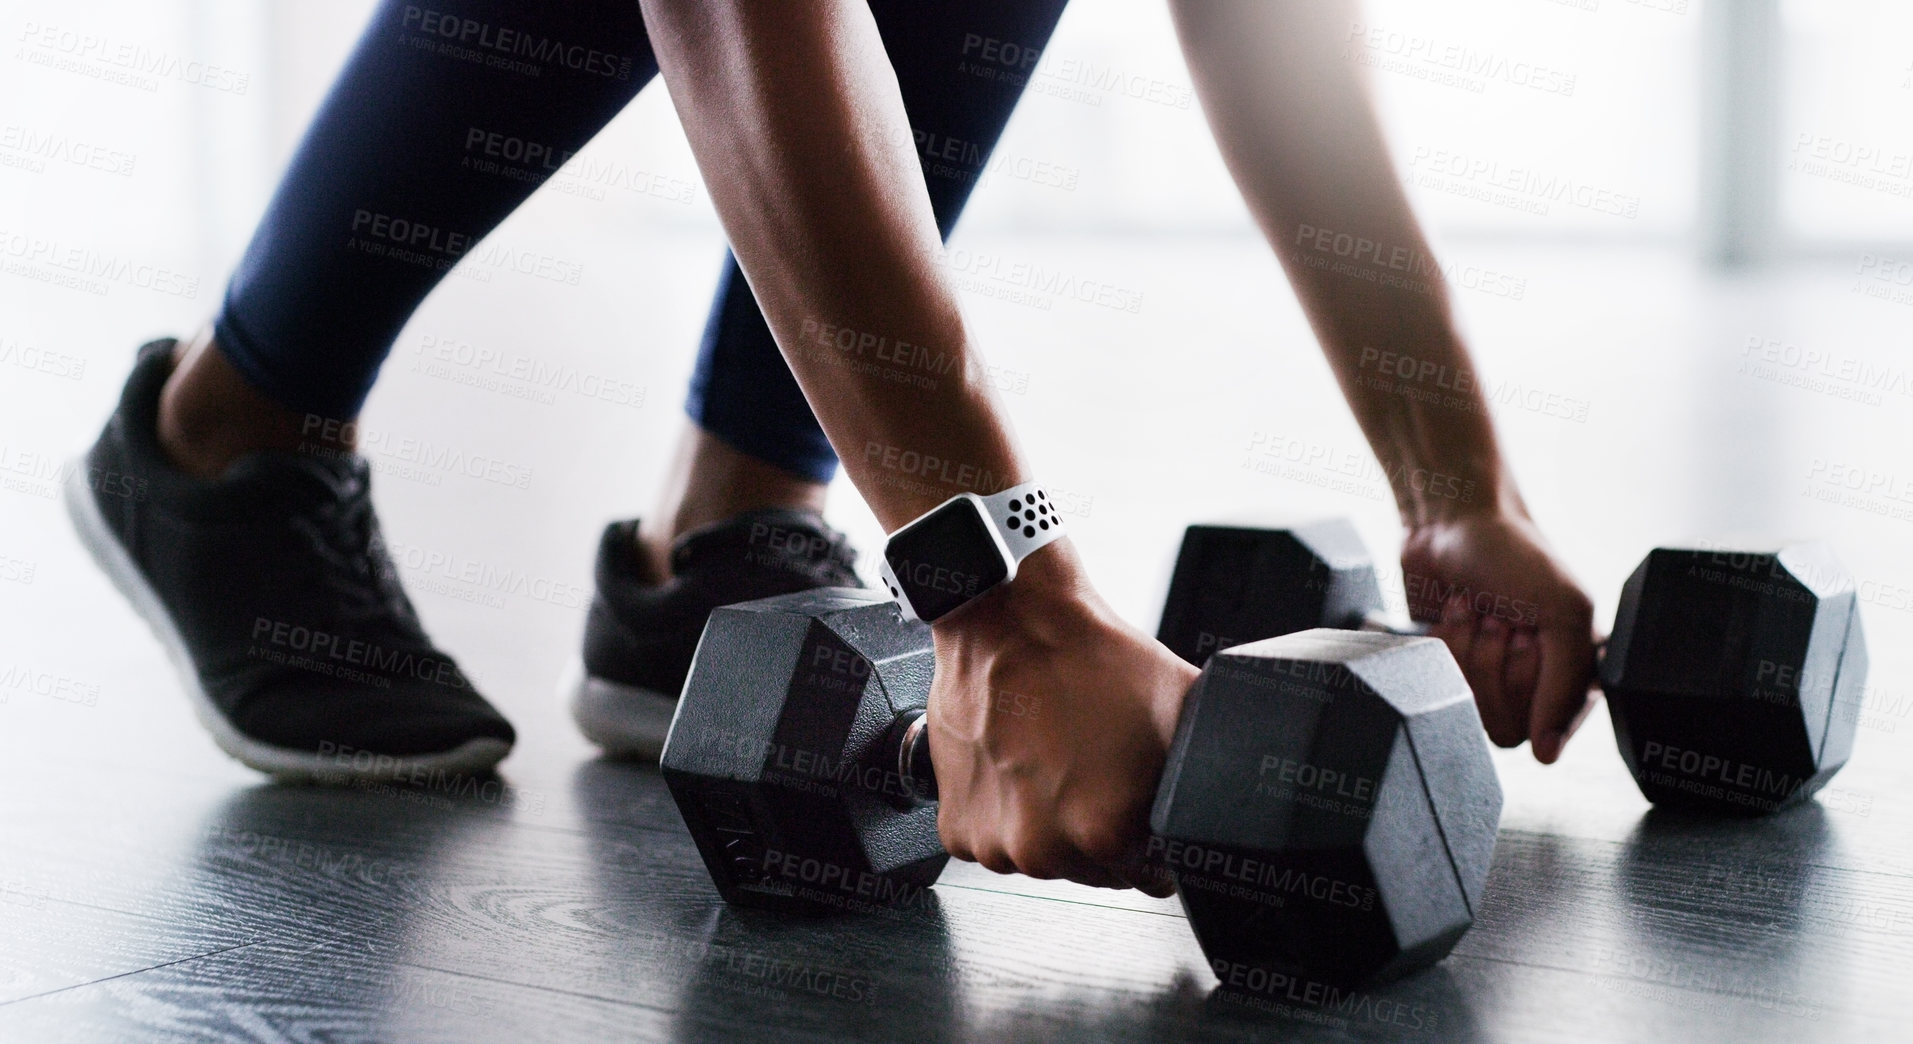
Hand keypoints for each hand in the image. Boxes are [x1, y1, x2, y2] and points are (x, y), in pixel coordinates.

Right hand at [928, 543, 1196, 895]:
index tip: (1137, 801)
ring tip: (1055, 762)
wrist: (1009, 620)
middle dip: (1102, 830)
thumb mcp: (1183, 705)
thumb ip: (1210, 768)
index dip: (1153, 839)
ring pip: (1046, 859)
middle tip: (1096, 770)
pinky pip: (996, 842)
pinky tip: (1019, 769)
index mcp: (1107, 830)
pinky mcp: (958, 829)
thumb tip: (1236, 791)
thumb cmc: (1089, 656)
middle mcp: (1047, 848)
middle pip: (1099, 871)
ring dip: (1052, 825)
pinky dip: (1006, 816)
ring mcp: (997, 843)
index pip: (1153, 876)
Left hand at [1400, 508, 1597, 762]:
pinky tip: (1455, 612)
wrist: (1451, 524)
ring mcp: (1490, 677)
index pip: (1557, 727)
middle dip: (1500, 662)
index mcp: (1578, 669)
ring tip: (1478, 610)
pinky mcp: (1451, 668)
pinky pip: (1443, 688)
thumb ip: (1565, 686)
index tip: (1529, 641)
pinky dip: (1446, 644)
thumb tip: (1547, 754)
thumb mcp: (1562, 612)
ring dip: (1472, 651)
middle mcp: (1536, 680)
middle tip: (1503, 617)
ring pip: (1475, 710)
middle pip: (1511, 725)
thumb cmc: (1515, 556)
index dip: (1536, 687)